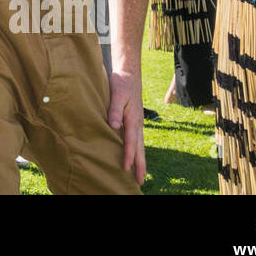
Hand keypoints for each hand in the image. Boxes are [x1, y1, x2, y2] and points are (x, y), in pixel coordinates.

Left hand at [106, 69, 146, 184]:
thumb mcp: (116, 95)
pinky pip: (137, 139)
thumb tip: (114, 127)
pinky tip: (134, 155)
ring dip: (140, 160)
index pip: (130, 142)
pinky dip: (137, 150)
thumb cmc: (121, 83)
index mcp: (133, 120)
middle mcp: (138, 124)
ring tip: (139, 174)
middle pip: (140, 149)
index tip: (125, 169)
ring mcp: (138, 123)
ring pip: (140, 145)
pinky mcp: (135, 120)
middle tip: (140, 182)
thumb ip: (114, 111)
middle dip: (140, 166)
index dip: (128, 157)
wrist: (129, 73)